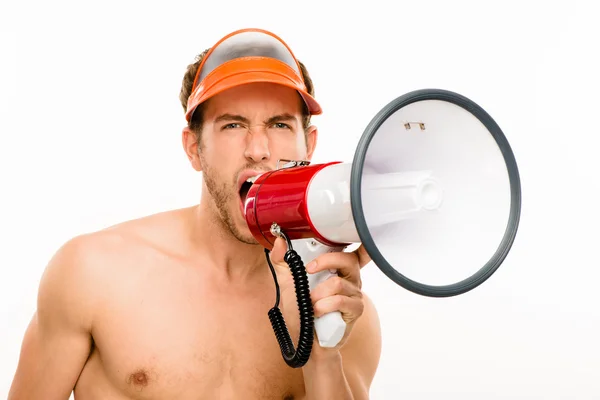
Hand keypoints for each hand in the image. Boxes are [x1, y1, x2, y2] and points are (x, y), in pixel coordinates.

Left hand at [269, 239, 371, 353]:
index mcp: (338, 269)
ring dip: (317, 294)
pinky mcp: (356, 310)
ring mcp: (354, 295)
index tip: (342, 237)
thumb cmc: (299, 311)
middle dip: (325, 262)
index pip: (356, 250)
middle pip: (348, 259)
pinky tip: (317, 313)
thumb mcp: (287, 283)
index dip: (360, 242)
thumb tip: (279, 240)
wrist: (304, 341)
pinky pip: (340, 301)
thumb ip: (282, 261)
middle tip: (308, 270)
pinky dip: (323, 306)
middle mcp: (350, 279)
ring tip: (310, 303)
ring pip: (338, 283)